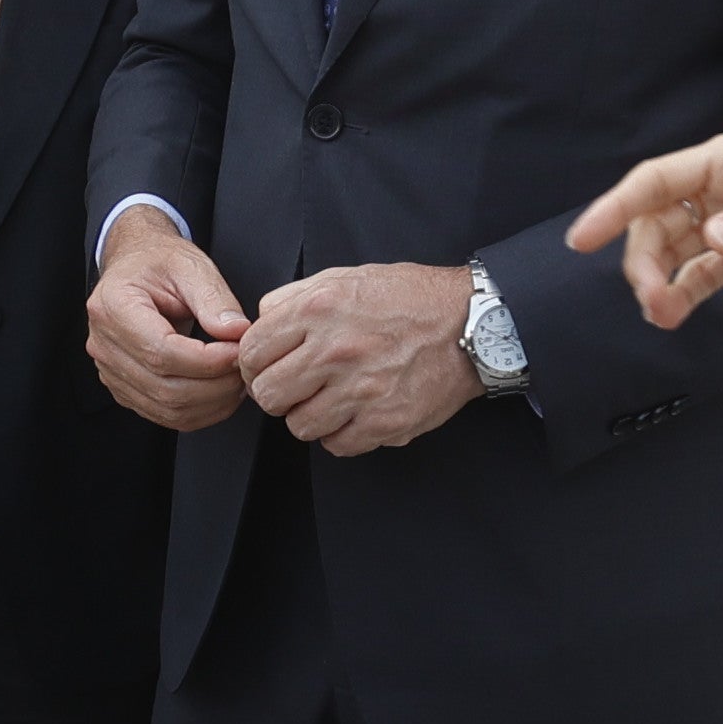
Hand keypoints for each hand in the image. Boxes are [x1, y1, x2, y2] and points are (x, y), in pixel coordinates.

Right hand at [87, 212, 257, 432]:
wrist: (137, 267)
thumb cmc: (159, 263)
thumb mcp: (191, 266)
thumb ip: (214, 299)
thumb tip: (237, 332)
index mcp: (113, 307)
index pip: (162, 352)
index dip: (208, 360)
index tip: (239, 351)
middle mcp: (104, 345)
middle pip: (165, 387)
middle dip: (216, 386)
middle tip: (246, 368)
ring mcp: (110, 371)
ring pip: (167, 409)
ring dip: (212, 403)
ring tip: (237, 379)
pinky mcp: (124, 388)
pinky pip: (164, 415)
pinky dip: (199, 412)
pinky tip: (220, 392)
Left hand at [240, 260, 481, 456]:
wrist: (472, 324)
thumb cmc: (409, 299)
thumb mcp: (347, 278)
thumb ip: (295, 297)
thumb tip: (259, 323)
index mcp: (318, 310)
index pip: (250, 353)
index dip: (254, 364)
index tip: (268, 368)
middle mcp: (335, 350)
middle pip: (268, 395)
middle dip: (277, 393)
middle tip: (297, 387)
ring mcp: (361, 390)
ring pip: (299, 426)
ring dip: (310, 416)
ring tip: (331, 400)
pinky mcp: (386, 421)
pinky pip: (337, 445)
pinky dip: (342, 434)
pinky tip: (357, 413)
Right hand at [573, 128, 722, 333]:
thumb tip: (715, 237)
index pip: (660, 180)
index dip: (616, 207)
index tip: (583, 240)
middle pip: (659, 221)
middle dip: (644, 259)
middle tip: (650, 300)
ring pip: (677, 251)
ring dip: (662, 282)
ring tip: (661, 316)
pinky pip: (706, 274)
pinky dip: (687, 293)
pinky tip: (676, 315)